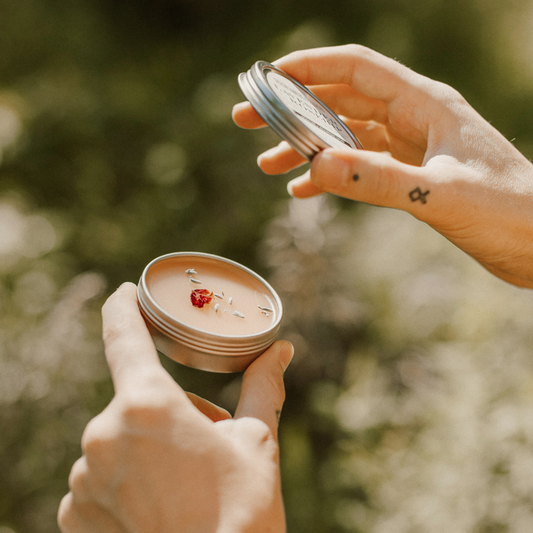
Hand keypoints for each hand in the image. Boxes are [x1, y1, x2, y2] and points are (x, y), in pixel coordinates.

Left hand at [58, 282, 292, 532]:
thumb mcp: (256, 440)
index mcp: (147, 406)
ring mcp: (84, 478)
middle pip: (137, 399)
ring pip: (120, 437)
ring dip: (149, 444)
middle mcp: (103, 435)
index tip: (125, 293)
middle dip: (170, 409)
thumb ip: (263, 386)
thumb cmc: (241, 511)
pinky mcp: (76, 513)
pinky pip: (102, 474)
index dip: (123, 307)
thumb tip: (283, 350)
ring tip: (185, 480)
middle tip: (206, 440)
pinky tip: (158, 503)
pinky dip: (127, 477)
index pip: (123, 335)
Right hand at [233, 44, 532, 288]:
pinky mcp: (412, 175)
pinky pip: (359, 166)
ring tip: (267, 164)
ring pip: (346, 136)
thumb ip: (379, 180)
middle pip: (340, 100)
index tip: (266, 79)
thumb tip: (314, 167)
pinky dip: (329, 175)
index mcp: (424, 104)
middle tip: (248, 120)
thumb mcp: (441, 194)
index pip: (354, 69)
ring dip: (305, 147)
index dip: (307, 68)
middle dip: (292, 109)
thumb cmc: (510, 210)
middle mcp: (413, 119)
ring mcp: (411, 147)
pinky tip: (304, 189)